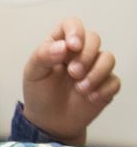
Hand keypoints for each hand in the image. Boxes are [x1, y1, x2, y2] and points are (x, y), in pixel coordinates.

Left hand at [22, 17, 120, 145]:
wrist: (50, 122)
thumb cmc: (39, 93)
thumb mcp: (33, 73)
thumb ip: (43, 56)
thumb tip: (63, 47)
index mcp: (59, 44)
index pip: (72, 24)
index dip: (76, 31)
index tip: (73, 46)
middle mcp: (79, 53)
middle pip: (94, 38)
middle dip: (86, 56)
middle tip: (73, 73)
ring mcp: (94, 68)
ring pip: (108, 58)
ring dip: (96, 73)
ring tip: (80, 89)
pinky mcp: (105, 85)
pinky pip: (114, 80)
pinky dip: (104, 89)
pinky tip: (90, 98)